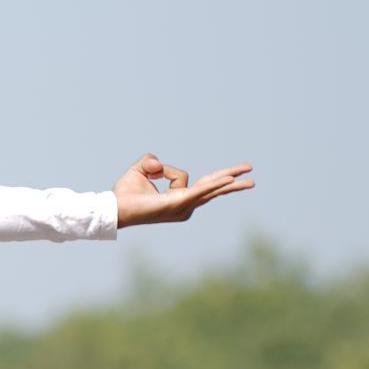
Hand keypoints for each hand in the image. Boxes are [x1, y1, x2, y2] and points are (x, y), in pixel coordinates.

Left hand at [112, 152, 254, 226]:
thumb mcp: (140, 169)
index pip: (202, 182)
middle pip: (214, 187)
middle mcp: (185, 204)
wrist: (116, 207)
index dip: (194, 174)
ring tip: (250, 178)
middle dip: (234, 178)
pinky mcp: (179, 203)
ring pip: (210, 188)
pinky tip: (229, 181)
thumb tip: (159, 165)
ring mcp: (184, 206)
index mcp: (180, 197)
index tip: (161, 172)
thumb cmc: (126, 193)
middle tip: (252, 173)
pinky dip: (214, 185)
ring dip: (228, 181)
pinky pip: (200, 191)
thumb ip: (152, 161)